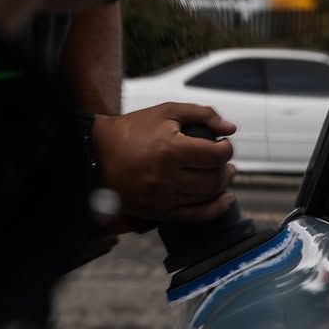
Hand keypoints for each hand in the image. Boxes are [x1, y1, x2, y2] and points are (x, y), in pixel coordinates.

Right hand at [91, 102, 236, 222]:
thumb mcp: (166, 112)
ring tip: (222, 173)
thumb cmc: (133, 130)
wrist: (98, 155)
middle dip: (225, 167)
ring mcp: (163, 198)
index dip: (226, 149)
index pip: (215, 155)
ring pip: (207, 197)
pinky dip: (215, 208)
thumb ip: (202, 114)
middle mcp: (167, 177)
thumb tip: (230, 128)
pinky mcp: (158, 212)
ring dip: (221, 185)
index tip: (223, 144)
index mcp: (170, 150)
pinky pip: (195, 216)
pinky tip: (225, 199)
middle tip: (223, 159)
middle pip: (214, 178)